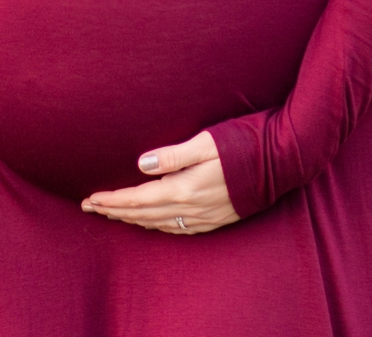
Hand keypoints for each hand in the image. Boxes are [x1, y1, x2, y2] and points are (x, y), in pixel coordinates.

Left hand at [81, 131, 237, 235]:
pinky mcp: (217, 219)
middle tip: (90, 208)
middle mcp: (193, 208)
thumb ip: (172, 155)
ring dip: (133, 219)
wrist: (281, 161)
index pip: (138, 199)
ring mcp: (205, 217)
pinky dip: (158, 226)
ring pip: (160, 223)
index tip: (90, 200)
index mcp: (185, 189)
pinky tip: (151, 222)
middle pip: (144, 214)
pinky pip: (179, 229)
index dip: (112, 201)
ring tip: (113, 214)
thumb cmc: (243, 144)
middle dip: (115, 211)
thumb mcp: (205, 142)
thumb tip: (140, 165)